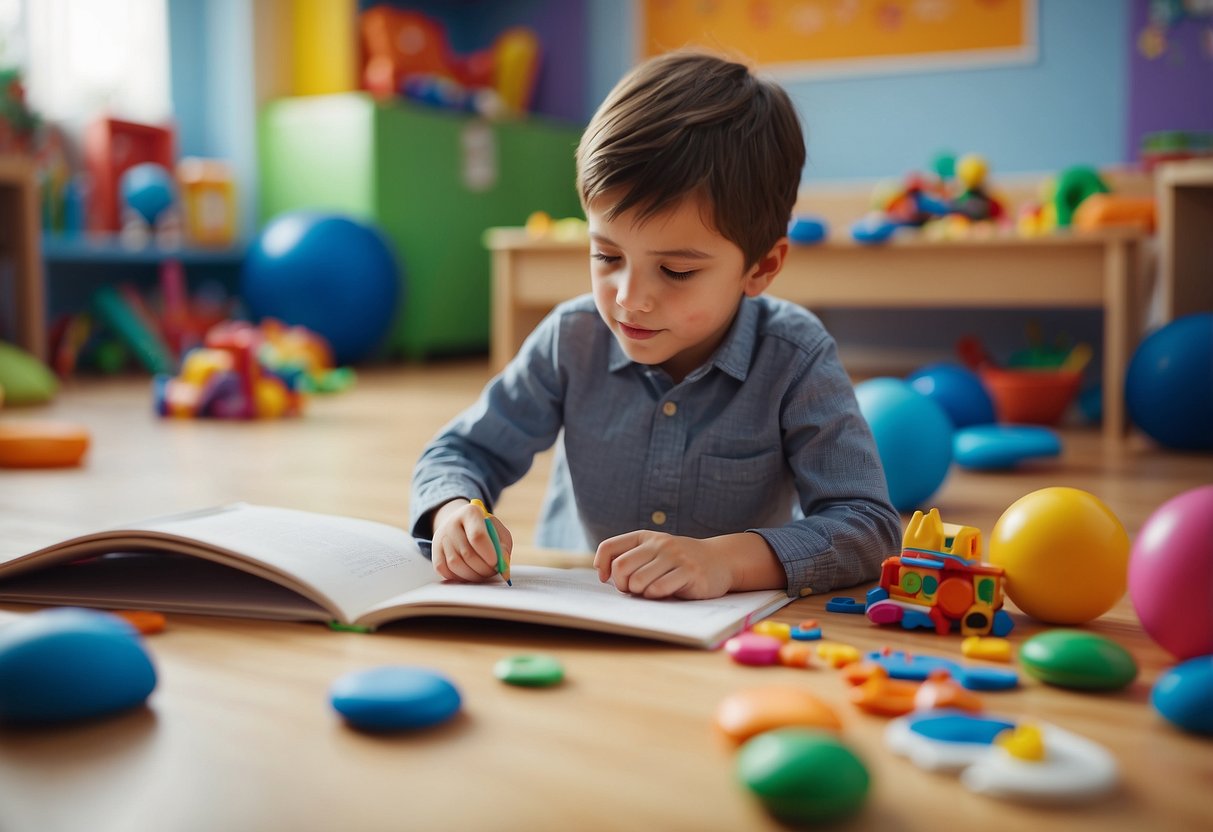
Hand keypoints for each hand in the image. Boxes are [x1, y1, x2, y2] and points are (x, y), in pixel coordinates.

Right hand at [431, 499, 512, 582]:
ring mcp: (441, 537)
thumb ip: (503, 547)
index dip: (488, 553)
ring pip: (455, 563)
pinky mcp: (435, 551)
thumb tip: (503, 566)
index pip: (477, 535)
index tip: (495, 562)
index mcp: (470, 512)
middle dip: (483, 568)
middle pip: (467, 553)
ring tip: (483, 574)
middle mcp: (452, 522)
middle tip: (493, 572)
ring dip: (472, 575)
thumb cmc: (486, 530)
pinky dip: (459, 577)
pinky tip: (470, 574)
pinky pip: (445, 570)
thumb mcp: (499, 532)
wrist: (462, 525)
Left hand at [594, 531, 733, 599]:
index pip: (610, 547)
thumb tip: (605, 575)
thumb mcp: (655, 551)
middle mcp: (659, 543)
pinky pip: (659, 589)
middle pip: (621, 567)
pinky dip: (655, 596)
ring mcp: (675, 557)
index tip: (606, 578)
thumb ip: (632, 558)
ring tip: (649, 591)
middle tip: (631, 590)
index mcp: (645, 537)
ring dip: (639, 592)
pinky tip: (664, 593)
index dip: (602, 566)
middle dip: (621, 584)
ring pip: (638, 580)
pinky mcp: (689, 572)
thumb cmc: (680, 561)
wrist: (720, 560)